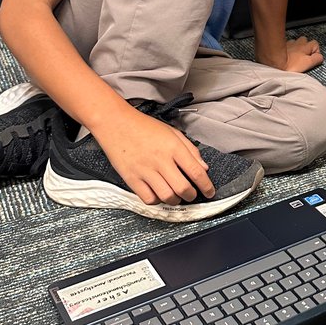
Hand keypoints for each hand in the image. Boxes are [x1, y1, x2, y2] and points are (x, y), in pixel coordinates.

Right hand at [94, 105, 213, 206]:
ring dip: (176, 200)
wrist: (116, 123)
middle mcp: (161, 160)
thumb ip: (190, 149)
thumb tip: (203, 167)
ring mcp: (145, 170)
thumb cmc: (144, 126)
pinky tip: (159, 194)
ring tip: (176, 195)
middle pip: (183, 188)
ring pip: (167, 196)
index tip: (210, 192)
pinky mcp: (132, 178)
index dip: (206, 186)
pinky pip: (148, 198)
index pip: (196, 172)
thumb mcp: (173, 132)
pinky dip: (157, 201)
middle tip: (193, 195)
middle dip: (192, 196)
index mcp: (173, 147)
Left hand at [284, 35, 323, 72]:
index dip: (315, 51)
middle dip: (305, 47)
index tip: (311, 59)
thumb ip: (317, 59)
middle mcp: (299, 42)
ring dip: (297, 47)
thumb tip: (320, 56)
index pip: (316, 44)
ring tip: (294, 56)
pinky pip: (287, 44)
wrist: (275, 62)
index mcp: (306, 46)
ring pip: (296, 42)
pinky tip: (286, 55)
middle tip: (302, 57)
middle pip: (305, 41)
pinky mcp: (282, 45)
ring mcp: (290, 42)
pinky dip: (288, 48)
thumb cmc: (292, 64)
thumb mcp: (308, 63)